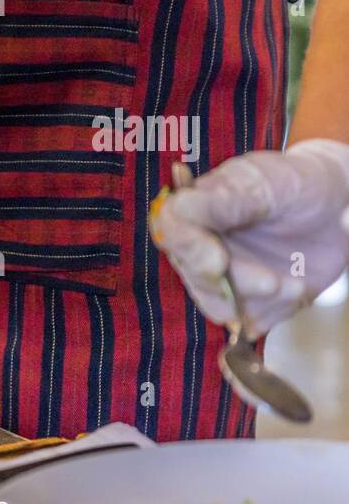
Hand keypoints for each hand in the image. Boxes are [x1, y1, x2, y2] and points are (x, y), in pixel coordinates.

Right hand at [152, 140, 348, 334]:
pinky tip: (296, 288)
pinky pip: (250, 322)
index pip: (170, 233)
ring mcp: (223, 278)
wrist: (338, 206)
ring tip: (295, 285)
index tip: (218, 261)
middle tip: (273, 282)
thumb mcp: (260, 182)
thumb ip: (219, 199)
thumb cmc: (294, 184)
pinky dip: (276, 310)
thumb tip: (174, 211)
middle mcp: (201, 248)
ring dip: (260, 300)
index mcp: (194, 212)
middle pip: (196, 278)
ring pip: (219, 306)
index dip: (190, 251)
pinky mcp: (249, 301)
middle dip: (236, 282)